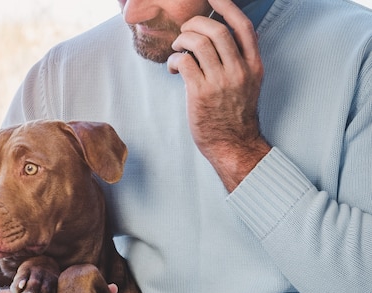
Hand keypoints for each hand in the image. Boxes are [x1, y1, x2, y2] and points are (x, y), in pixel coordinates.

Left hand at [167, 0, 270, 190]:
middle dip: (195, 23)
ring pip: (199, 43)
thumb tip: (216, 38)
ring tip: (177, 49)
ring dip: (182, 40)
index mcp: (254, 65)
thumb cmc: (234, 114)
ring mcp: (220, 82)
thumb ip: (238, 60)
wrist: (232, 144)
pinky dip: (174, 59)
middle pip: (216, 30)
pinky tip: (174, 68)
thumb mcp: (248, 83)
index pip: (243, 26)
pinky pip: (184, 62)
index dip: (226, 5)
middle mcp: (239, 70)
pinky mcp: (201, 93)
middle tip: (185, 31)